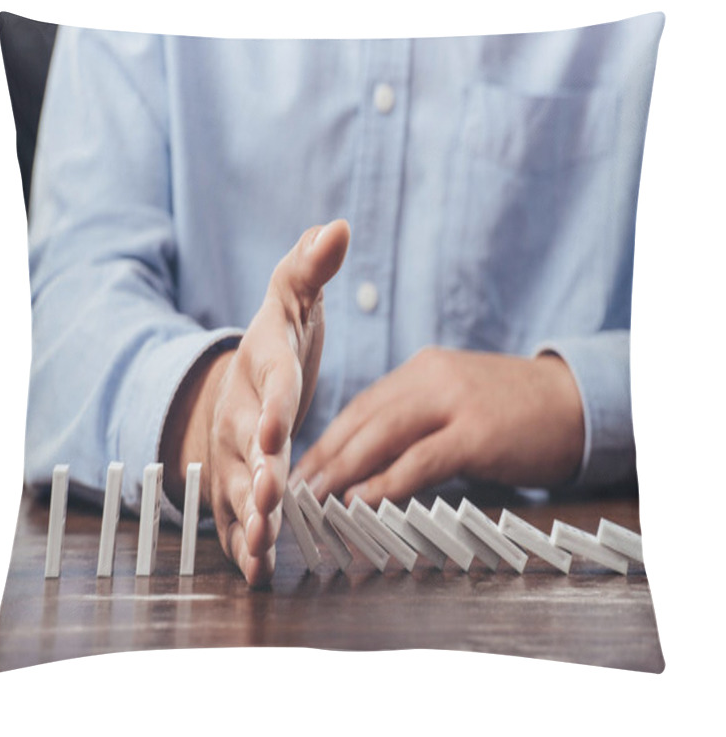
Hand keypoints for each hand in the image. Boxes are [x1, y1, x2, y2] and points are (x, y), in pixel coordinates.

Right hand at [161, 220, 349, 585]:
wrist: (242, 379)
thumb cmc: (279, 340)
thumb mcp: (293, 299)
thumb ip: (309, 268)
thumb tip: (336, 225)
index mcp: (263, 365)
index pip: (270, 383)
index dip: (273, 406)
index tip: (277, 430)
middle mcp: (240, 411)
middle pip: (248, 446)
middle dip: (259, 473)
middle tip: (272, 500)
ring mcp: (233, 452)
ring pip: (238, 488)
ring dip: (251, 518)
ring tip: (264, 547)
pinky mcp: (234, 483)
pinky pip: (236, 516)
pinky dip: (247, 543)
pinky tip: (259, 569)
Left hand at [289, 347, 584, 507]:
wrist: (575, 401)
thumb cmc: (512, 409)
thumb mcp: (457, 399)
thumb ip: (417, 420)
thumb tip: (371, 462)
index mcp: (421, 370)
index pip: (361, 406)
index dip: (328, 439)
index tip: (304, 469)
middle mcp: (430, 378)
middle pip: (363, 418)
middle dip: (325, 456)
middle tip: (296, 489)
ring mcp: (454, 402)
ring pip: (383, 435)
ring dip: (344, 470)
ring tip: (316, 499)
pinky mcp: (477, 432)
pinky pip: (421, 459)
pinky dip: (387, 481)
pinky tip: (362, 500)